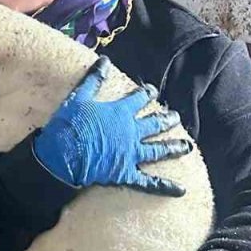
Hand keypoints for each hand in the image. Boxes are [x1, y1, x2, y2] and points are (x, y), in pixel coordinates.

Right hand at [33, 56, 191, 195]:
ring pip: (158, 149)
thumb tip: (104, 61)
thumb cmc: (69, 125)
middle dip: (167, 119)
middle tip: (176, 117)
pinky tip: (181, 190)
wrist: (63, 156)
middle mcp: (131, 132)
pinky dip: (165, 186)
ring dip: (174, 147)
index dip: (147, 93)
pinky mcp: (126, 173)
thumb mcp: (79, 97)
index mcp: (120, 113)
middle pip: (154, 123)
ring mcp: (131, 154)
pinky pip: (149, 182)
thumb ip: (93, 79)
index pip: (139, 99)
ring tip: (188, 146)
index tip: (152, 91)